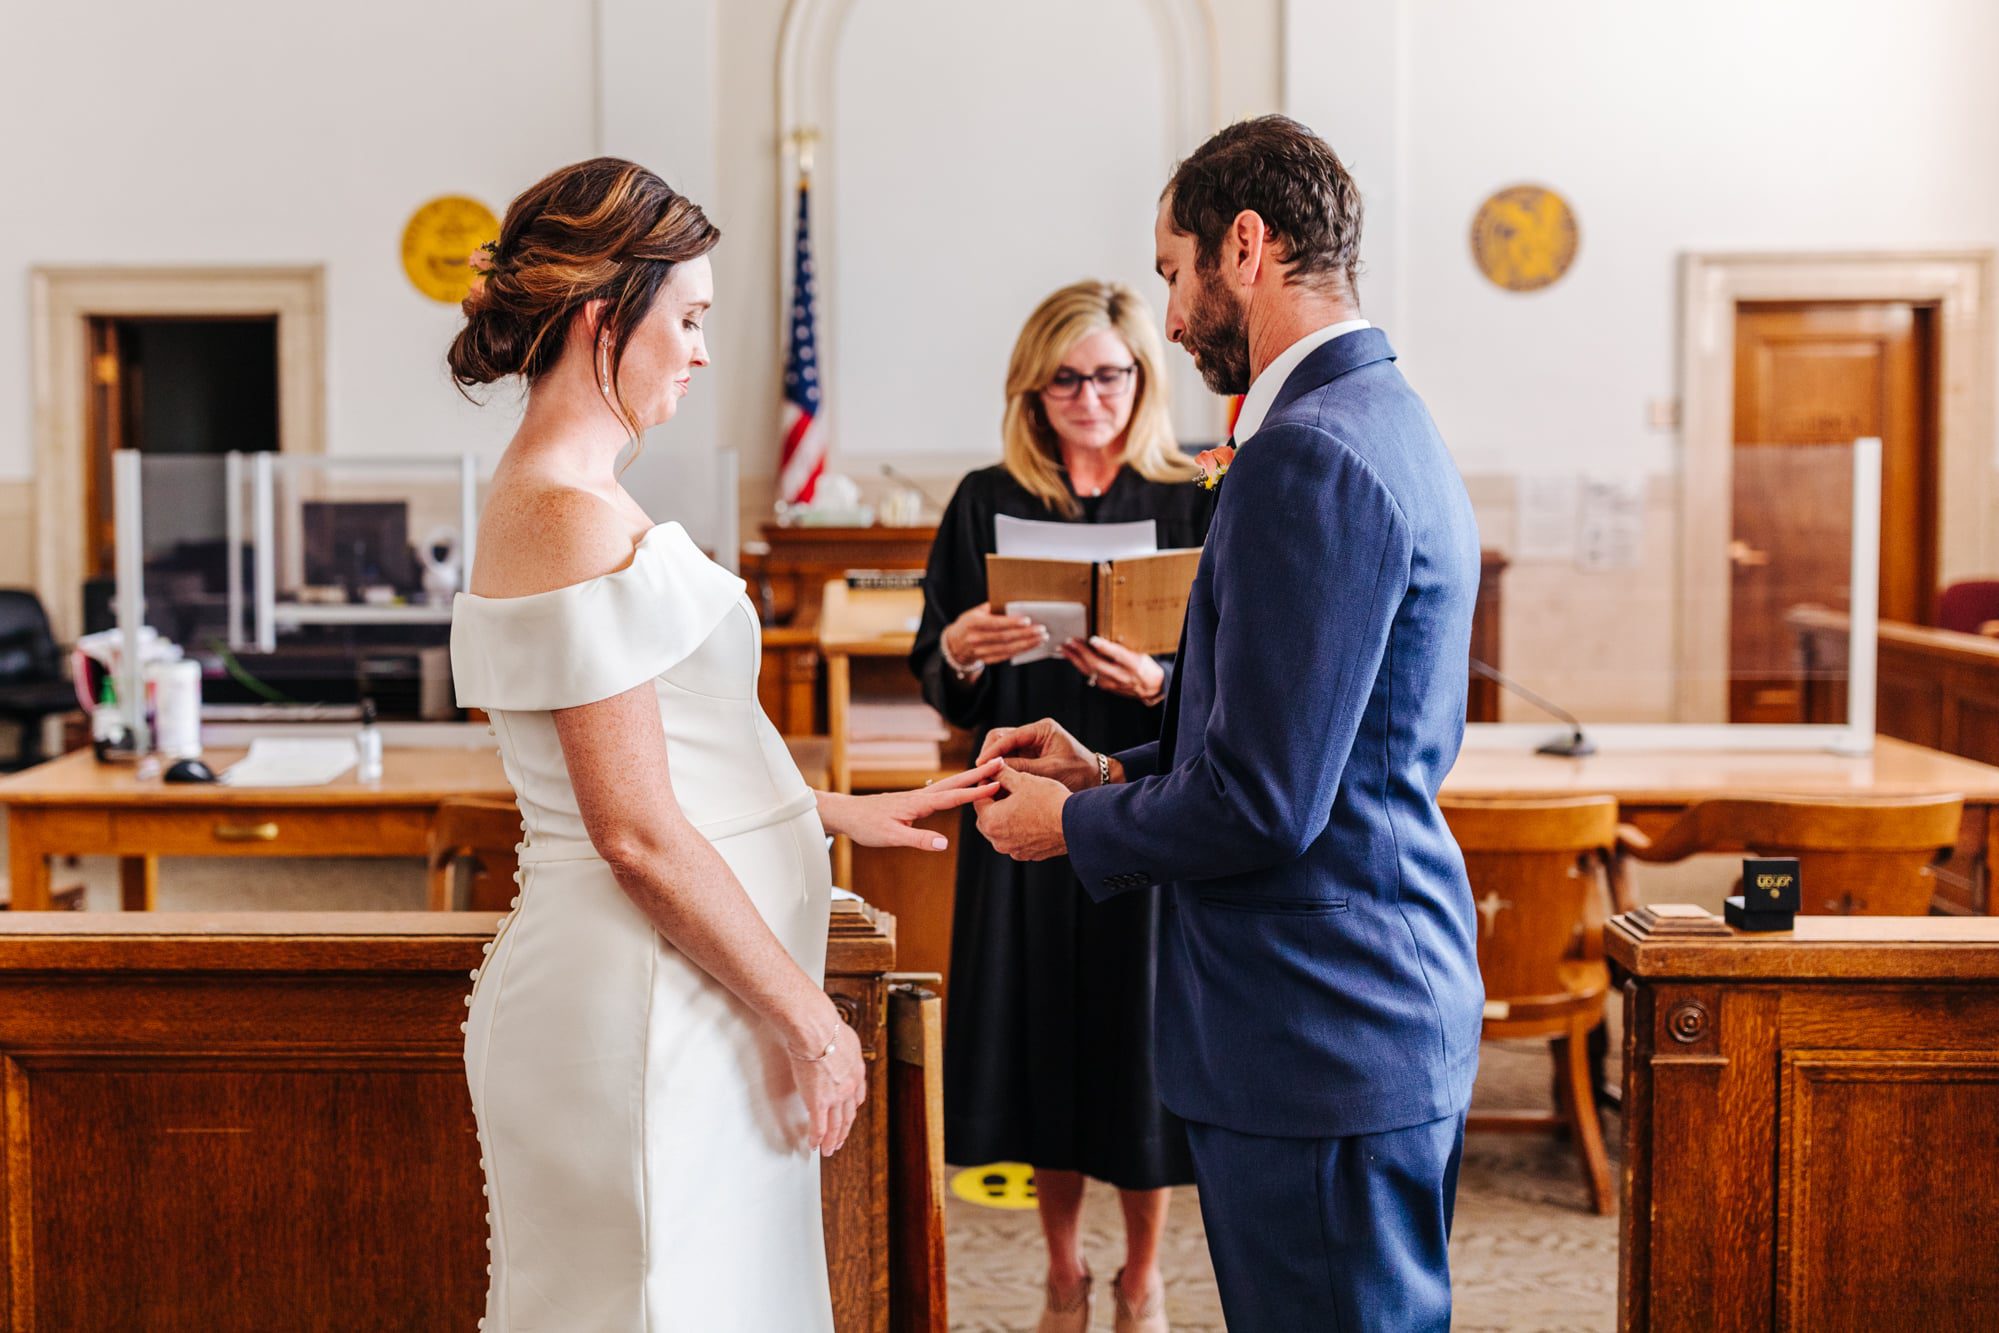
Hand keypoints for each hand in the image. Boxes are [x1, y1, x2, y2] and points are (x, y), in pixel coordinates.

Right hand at [788, 1018, 866, 1156]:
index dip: (852, 1108)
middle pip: (849, 1115)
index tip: (848, 1114)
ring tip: (828, 1150)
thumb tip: (839, 1043)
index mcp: (856, 1071)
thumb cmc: (826, 1027)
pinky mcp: (818, 1102)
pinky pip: (818, 1126)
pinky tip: (814, 1146)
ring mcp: (835, 1097)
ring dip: (832, 1140)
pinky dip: (817, 1139)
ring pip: (836, 1125)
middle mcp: (850, 1087)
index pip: (857, 1096)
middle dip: (844, 1131)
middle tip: (840, 1141)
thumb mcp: (846, 1036)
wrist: (817, 1030)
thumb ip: (844, 1046)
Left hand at [818, 760, 1002, 848]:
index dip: (976, 792)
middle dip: (978, 774)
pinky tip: (958, 788)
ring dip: (968, 778)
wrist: (846, 814)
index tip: (996, 784)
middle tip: (1000, 763)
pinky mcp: (912, 801)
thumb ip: (918, 839)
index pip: (953, 797)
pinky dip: (955, 787)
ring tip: (987, 772)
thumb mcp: (891, 837)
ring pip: (948, 785)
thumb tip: (943, 843)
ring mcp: (916, 797)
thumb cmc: (866, 825)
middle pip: (955, 783)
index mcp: (918, 803)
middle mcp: (920, 796)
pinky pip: (940, 792)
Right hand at [944, 602, 1047, 667]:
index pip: (995, 624)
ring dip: (1027, 644)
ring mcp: (980, 651)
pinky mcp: (986, 660)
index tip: (1028, 620)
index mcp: (972, 623)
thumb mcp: (975, 612)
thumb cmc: (969, 623)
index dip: (1012, 623)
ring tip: (1041, 638)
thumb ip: (992, 608)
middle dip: (1025, 634)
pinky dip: (1020, 651)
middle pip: (1004, 637)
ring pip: (1007, 649)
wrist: (954, 644)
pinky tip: (1031, 646)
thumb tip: (1013, 603)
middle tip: (1041, 630)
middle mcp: (975, 638)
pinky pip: (1006, 656)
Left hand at [973, 764, 1071, 860]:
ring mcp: (1013, 850)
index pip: (978, 800)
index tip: (995, 776)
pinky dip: (1020, 830)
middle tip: (1006, 789)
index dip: (986, 785)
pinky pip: (1017, 840)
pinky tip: (1033, 817)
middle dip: (993, 803)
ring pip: (1002, 830)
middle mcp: (997, 840)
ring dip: (1006, 817)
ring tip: (1020, 802)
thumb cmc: (1048, 801)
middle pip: (987, 817)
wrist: (1075, 824)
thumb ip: (1002, 774)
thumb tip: (992, 766)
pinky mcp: (1028, 855)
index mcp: (991, 821)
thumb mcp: (1023, 780)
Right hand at [977, 717, 1104, 791]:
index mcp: (1042, 729)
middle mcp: (1034, 733)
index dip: (992, 751)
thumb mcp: (1050, 771)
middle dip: (989, 756)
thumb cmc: (1080, 773)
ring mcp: (1030, 744)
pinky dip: (1002, 770)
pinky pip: (1009, 760)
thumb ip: (1023, 769)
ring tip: (985, 781)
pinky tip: (995, 783)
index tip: (980, 765)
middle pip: (1000, 738)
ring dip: (993, 764)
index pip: (1008, 736)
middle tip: (980, 774)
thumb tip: (994, 771)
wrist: (1097, 780)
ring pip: (1002, 750)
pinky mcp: (1029, 756)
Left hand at [1060, 635, 1165, 702]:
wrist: (1150, 687)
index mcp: (1132, 664)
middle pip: (1096, 664)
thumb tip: (1109, 636)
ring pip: (1088, 670)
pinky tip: (1072, 658)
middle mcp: (1120, 675)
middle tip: (1069, 641)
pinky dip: (1078, 664)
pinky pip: (1089, 674)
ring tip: (1063, 648)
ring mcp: (1111, 683)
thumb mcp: (1140, 653)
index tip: (1093, 639)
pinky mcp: (1105, 686)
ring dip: (1074, 658)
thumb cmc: (1145, 667)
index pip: (1117, 654)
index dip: (1104, 647)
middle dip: (1080, 652)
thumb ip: (1124, 647)